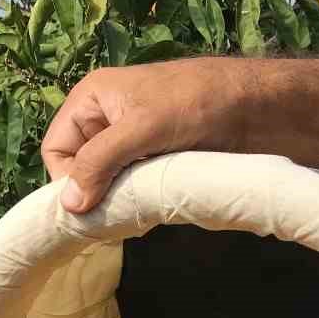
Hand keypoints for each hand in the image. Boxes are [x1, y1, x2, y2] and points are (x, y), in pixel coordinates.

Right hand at [41, 57, 318, 214]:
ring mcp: (137, 142)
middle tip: (120, 218)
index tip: (90, 210)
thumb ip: (101, 163)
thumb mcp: (142, 128)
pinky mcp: (162, 161)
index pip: (57, 148)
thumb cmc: (199, 103)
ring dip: (120, 203)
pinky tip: (156, 212)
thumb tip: (67, 205)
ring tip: (141, 214)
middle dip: (96, 196)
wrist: (261, 106)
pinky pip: (136, 189)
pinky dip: (141, 203)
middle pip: (81, 170)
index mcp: (94, 99)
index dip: (67, 181)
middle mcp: (110, 119)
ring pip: (110, 184)